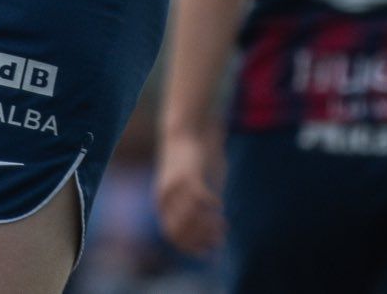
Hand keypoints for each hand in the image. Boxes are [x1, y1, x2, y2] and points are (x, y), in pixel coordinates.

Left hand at [155, 130, 225, 254]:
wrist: (181, 134)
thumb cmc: (188, 169)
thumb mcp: (189, 194)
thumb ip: (198, 216)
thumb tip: (214, 242)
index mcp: (163, 205)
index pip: (174, 237)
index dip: (193, 248)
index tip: (211, 253)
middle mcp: (166, 198)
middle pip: (183, 231)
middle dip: (203, 240)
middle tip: (221, 238)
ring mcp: (177, 187)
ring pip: (193, 217)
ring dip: (210, 226)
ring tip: (223, 223)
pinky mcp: (189, 174)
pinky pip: (201, 197)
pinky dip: (211, 205)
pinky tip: (219, 204)